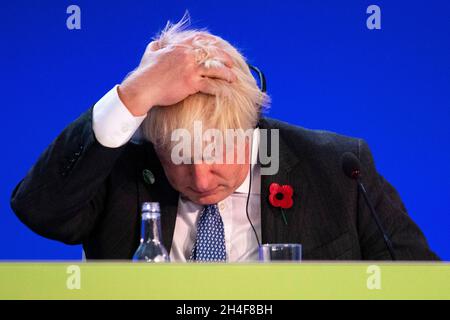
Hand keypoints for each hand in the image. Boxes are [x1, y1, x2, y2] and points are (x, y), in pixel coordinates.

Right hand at [118, 35, 236, 115]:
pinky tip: (226, 92)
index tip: (220, 47)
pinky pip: (211, 84)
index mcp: (179, 46)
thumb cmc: (145, 73)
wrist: (142, 88)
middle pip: (212, 53)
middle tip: (231, 64)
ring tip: (233, 79)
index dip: (213, 43)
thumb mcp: (150, 54)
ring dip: (226, 74)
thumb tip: (156, 43)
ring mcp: (190, 68)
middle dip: (224, 58)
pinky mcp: (191, 83)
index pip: (201, 40)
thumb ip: (156, 46)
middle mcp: (187, 55)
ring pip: (215, 68)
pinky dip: (221, 88)